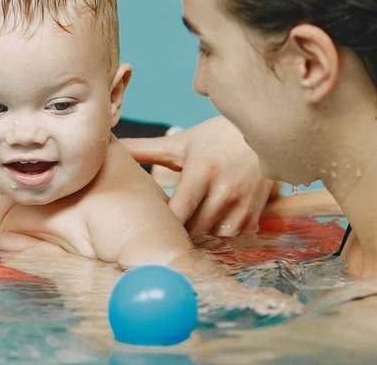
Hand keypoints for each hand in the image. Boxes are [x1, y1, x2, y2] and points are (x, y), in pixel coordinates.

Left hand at [122, 116, 277, 236]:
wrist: (263, 135)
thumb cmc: (216, 138)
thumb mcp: (181, 142)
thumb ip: (146, 149)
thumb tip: (114, 144)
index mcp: (201, 172)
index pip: (178, 212)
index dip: (163, 225)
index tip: (149, 227)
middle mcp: (223, 192)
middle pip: (193, 230)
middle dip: (177, 235)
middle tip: (160, 236)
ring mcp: (241, 206)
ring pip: (212, 239)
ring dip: (197, 241)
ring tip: (182, 237)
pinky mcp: (254, 216)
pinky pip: (231, 240)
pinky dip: (217, 241)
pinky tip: (206, 234)